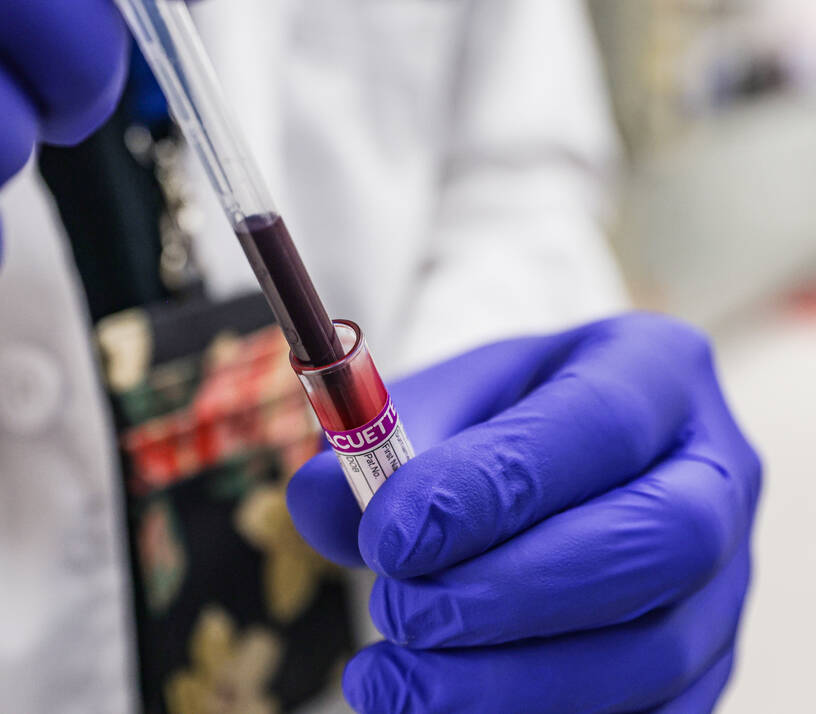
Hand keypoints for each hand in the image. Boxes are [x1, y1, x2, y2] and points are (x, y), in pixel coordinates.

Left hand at [287, 313, 760, 712]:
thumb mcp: (433, 402)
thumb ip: (373, 443)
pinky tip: (442, 709)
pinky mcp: (707, 661)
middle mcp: (716, 471)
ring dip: (510, 682)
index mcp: (655, 370)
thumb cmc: (490, 425)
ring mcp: (726, 577)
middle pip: (656, 543)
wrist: (543, 467)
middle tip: (400, 611)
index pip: (597, 426)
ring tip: (396, 678)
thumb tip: (323, 506)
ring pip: (655, 654)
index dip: (492, 489)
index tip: (389, 539)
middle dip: (510, 593)